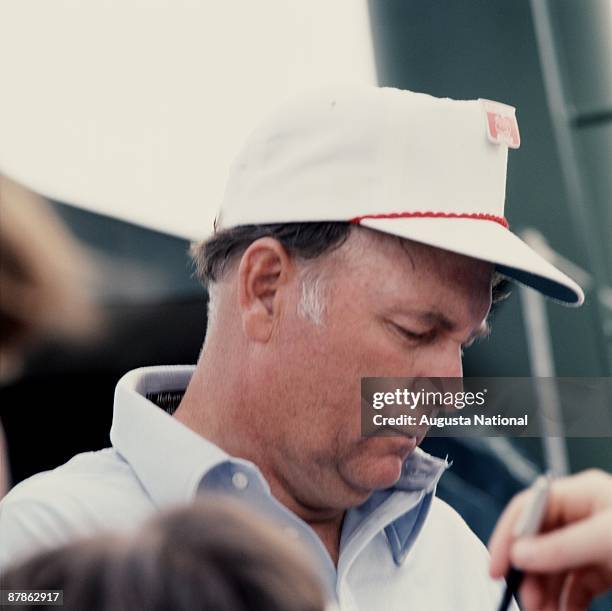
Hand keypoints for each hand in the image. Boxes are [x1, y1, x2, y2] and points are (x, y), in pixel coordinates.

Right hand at [489, 469, 611, 610]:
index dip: (507, 536)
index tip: (497, 567)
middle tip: (525, 599)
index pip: (529, 508)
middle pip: (538, 541)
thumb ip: (561, 546)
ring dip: (545, 592)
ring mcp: (593, 542)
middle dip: (529, 573)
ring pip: (554, 567)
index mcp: (581, 494)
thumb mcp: (605, 539)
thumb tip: (519, 555)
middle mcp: (584, 516)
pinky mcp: (605, 567)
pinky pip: (576, 584)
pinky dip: (565, 601)